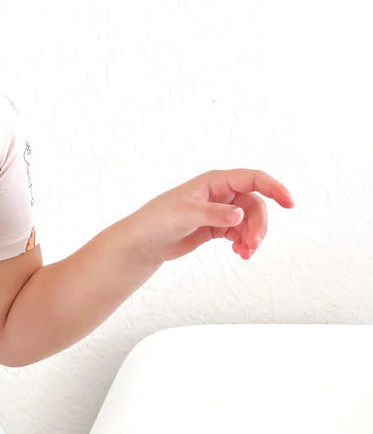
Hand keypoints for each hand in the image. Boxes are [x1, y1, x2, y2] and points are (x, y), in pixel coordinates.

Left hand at [129, 168, 294, 264]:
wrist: (144, 241)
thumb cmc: (159, 220)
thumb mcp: (185, 215)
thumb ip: (214, 214)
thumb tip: (239, 214)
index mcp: (215, 181)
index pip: (253, 179)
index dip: (274, 188)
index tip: (290, 203)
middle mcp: (221, 193)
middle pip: (255, 205)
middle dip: (258, 225)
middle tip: (253, 245)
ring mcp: (221, 210)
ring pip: (250, 221)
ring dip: (253, 237)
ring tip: (246, 254)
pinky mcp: (218, 227)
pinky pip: (241, 232)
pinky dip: (244, 243)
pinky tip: (241, 254)